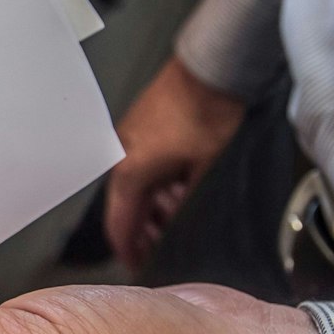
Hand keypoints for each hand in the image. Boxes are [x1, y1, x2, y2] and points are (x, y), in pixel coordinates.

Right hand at [105, 58, 246, 271]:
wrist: (215, 67)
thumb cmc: (209, 112)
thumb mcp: (203, 174)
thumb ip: (185, 209)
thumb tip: (177, 232)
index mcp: (129, 171)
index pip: (119, 224)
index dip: (129, 252)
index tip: (138, 267)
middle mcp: (121, 155)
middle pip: (126, 206)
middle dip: (144, 231)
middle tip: (161, 251)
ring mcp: (130, 138)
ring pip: (136, 186)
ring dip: (152, 207)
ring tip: (176, 222)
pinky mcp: (144, 125)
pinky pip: (143, 166)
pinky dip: (156, 184)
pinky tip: (179, 191)